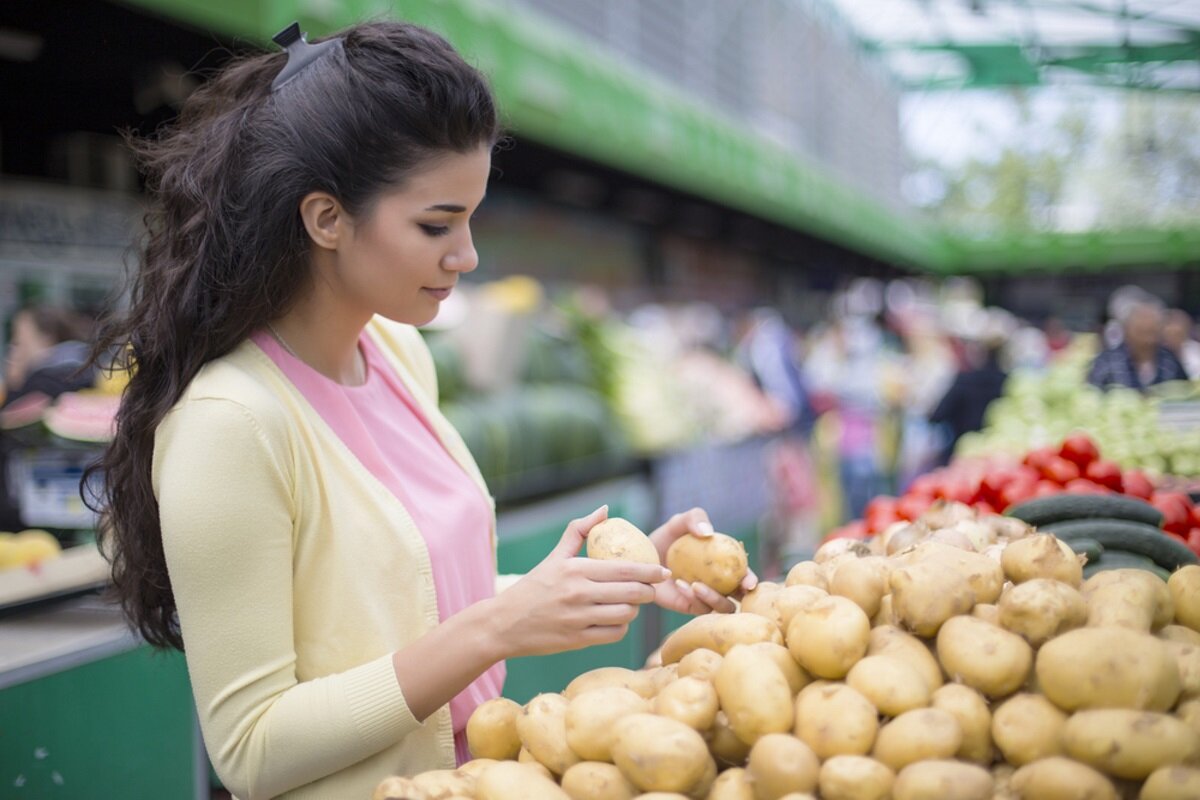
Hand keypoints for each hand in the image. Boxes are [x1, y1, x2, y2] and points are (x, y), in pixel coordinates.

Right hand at [489, 505, 669, 658]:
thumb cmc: (533, 587)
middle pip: (632, 593)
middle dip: (648, 591)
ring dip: (634, 610)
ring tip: (631, 604)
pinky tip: (616, 620)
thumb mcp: (554, 557)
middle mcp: (578, 593)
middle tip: (650, 588)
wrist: (504, 623)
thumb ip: (579, 531)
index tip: (664, 571)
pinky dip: (621, 627)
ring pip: (626, 615)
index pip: (625, 568)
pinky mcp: (577, 640)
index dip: (650, 571)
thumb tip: (604, 510)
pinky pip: (614, 634)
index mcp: (576, 569)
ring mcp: (578, 619)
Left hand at [648, 507, 757, 614]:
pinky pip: (699, 609)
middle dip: (743, 597)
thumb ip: (694, 518)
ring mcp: (705, 598)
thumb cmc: (665, 537)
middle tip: (738, 590)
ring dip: (714, 598)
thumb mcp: (679, 522)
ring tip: (696, 584)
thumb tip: (708, 533)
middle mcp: (719, 583)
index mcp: (724, 564)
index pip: (744, 574)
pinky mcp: (689, 606)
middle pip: (740, 597)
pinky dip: (693, 598)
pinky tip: (680, 584)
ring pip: (722, 608)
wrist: (643, 556)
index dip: (751, 579)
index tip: (749, 582)